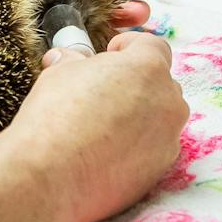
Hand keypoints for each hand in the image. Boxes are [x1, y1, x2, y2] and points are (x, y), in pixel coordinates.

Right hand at [0, 32, 186, 221]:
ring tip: (103, 127)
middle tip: (102, 94)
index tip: (111, 55)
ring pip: (160, 116)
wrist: (52, 176)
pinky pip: (155, 147)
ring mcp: (169, 136)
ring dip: (139, 115)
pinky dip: (137, 145)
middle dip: (135, 83)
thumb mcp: (58, 74)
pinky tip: (107, 153)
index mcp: (146, 67)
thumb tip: (68, 57)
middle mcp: (168, 100)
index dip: (129, 48)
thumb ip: (74, 61)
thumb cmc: (55, 116)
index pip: (152, 45)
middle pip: (159, 82)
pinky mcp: (161, 167)